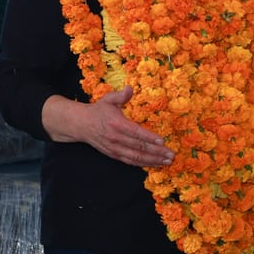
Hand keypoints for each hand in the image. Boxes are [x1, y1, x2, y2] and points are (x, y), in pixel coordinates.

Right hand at [42, 86, 174, 167]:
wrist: (81, 125)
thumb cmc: (98, 110)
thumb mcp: (108, 99)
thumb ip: (121, 95)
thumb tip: (130, 88)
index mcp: (117, 124)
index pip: (136, 132)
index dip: (149, 137)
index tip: (162, 141)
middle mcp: (116, 138)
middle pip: (139, 148)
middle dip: (157, 152)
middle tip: (171, 155)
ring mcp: (115, 149)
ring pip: (136, 158)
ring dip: (153, 161)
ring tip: (167, 162)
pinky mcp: (114, 155)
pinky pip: (130, 161)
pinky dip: (143, 164)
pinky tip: (154, 164)